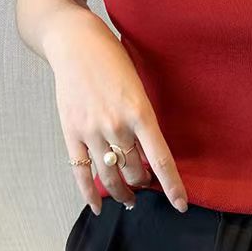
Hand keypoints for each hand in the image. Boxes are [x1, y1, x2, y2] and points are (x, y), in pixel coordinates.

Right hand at [45, 10, 187, 215]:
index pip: (161, 159)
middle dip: (144, 183)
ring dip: (122, 193)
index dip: (172, 186)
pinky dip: (89, 194)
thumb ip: (143, 119)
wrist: (76, 43)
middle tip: (148, 185)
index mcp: (141, 112)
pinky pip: (81, 173)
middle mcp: (117, 126)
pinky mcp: (71, 134)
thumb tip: (148, 152)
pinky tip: (99, 207)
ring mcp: (91, 131)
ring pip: (110, 177)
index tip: (181, 205)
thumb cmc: (113, 60)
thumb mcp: (139, 86)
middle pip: (136, 172)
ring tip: (130, 199)